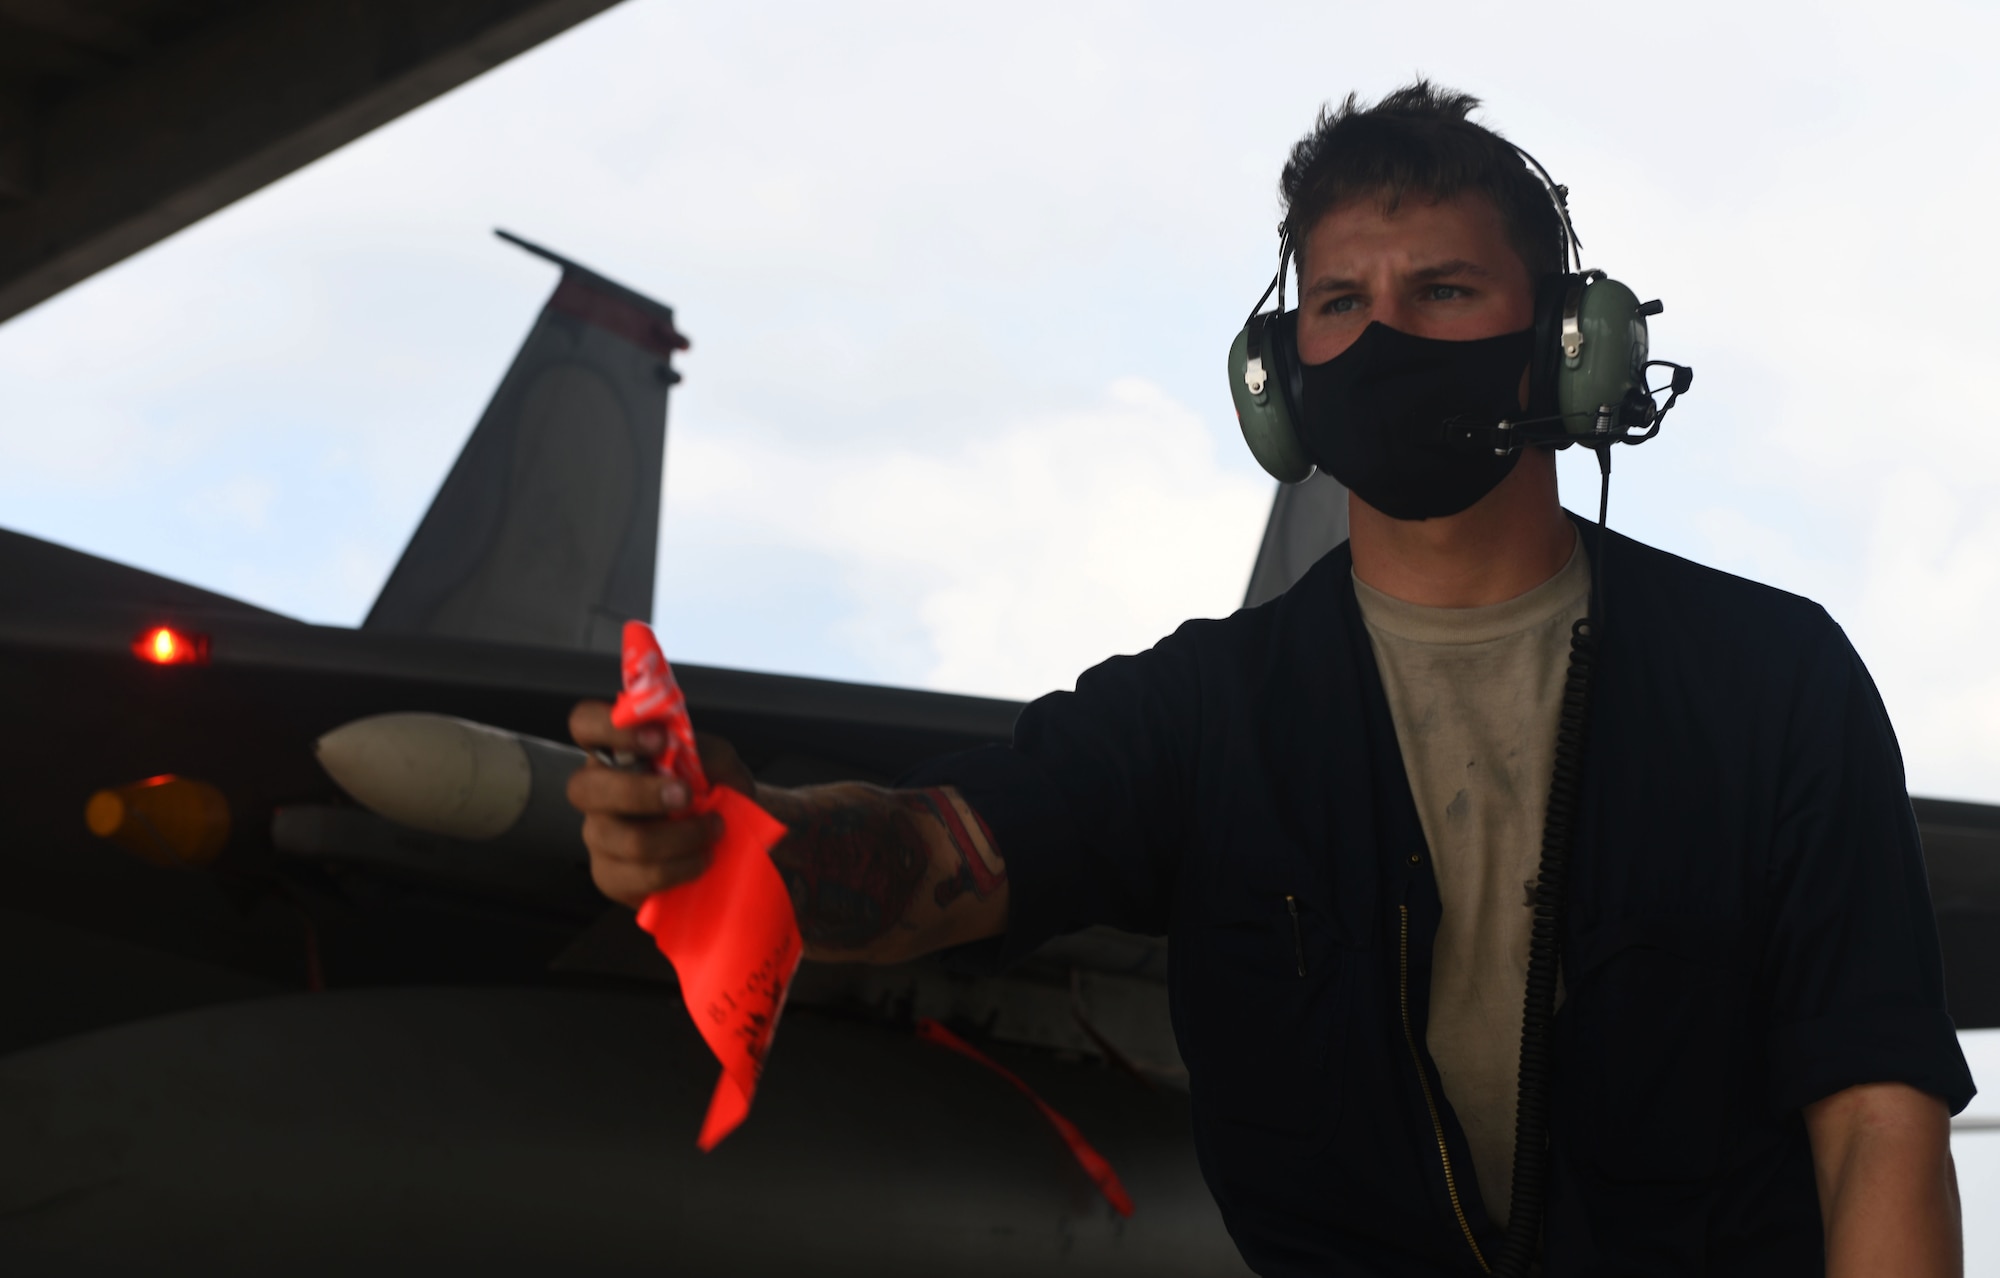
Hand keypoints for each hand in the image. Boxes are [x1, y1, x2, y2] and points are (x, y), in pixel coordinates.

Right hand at [565, 699, 756, 908]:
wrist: (729, 844)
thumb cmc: (713, 792)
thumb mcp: (720, 764)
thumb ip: (705, 753)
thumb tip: (686, 753)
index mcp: (617, 752)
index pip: (584, 724)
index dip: (608, 727)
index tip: (658, 740)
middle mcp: (597, 790)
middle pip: (584, 788)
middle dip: (640, 793)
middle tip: (687, 796)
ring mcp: (599, 834)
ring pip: (623, 838)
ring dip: (679, 837)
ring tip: (712, 831)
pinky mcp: (611, 875)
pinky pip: (638, 875)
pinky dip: (679, 868)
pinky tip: (700, 859)